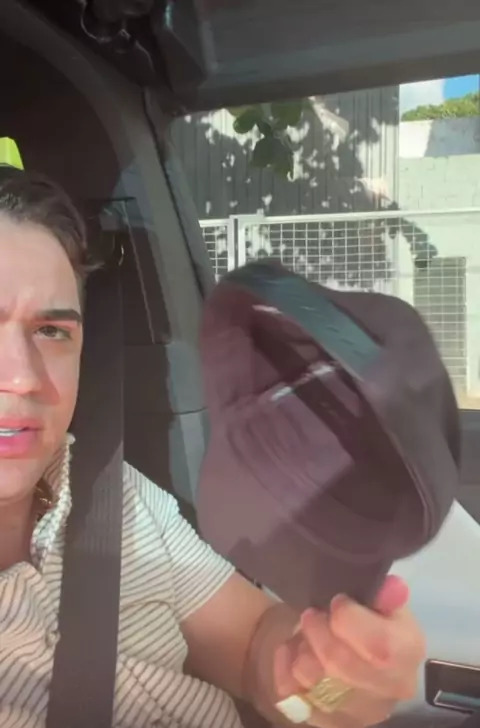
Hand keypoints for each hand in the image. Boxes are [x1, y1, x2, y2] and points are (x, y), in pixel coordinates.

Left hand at [273, 576, 425, 726]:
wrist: (349, 654)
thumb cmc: (367, 621)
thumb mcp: (379, 600)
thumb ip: (384, 594)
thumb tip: (391, 587)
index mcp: (408, 653)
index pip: (378, 647)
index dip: (348, 619)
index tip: (337, 602)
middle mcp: (389, 690)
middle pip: (338, 662)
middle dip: (317, 630)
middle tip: (313, 614)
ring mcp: (358, 712)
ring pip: (311, 678)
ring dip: (302, 648)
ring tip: (307, 635)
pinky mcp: (327, 720)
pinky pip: (290, 690)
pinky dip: (284, 665)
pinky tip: (293, 651)